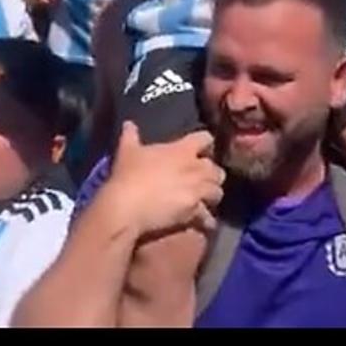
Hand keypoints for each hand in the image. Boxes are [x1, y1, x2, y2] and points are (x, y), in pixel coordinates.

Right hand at [109, 123, 224, 237]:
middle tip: (202, 180)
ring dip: (211, 195)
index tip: (200, 150)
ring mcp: (198, 191)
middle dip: (212, 174)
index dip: (205, 144)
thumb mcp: (127, 152)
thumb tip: (128, 123)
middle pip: (217, 169)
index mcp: (183, 150)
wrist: (127, 205)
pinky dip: (206, 220)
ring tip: (204, 200)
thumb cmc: (128, 174)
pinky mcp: (195, 211)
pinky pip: (209, 217)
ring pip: (218, 192)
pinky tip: (201, 222)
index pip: (206, 138)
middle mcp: (196, 169)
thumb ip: (130, 136)